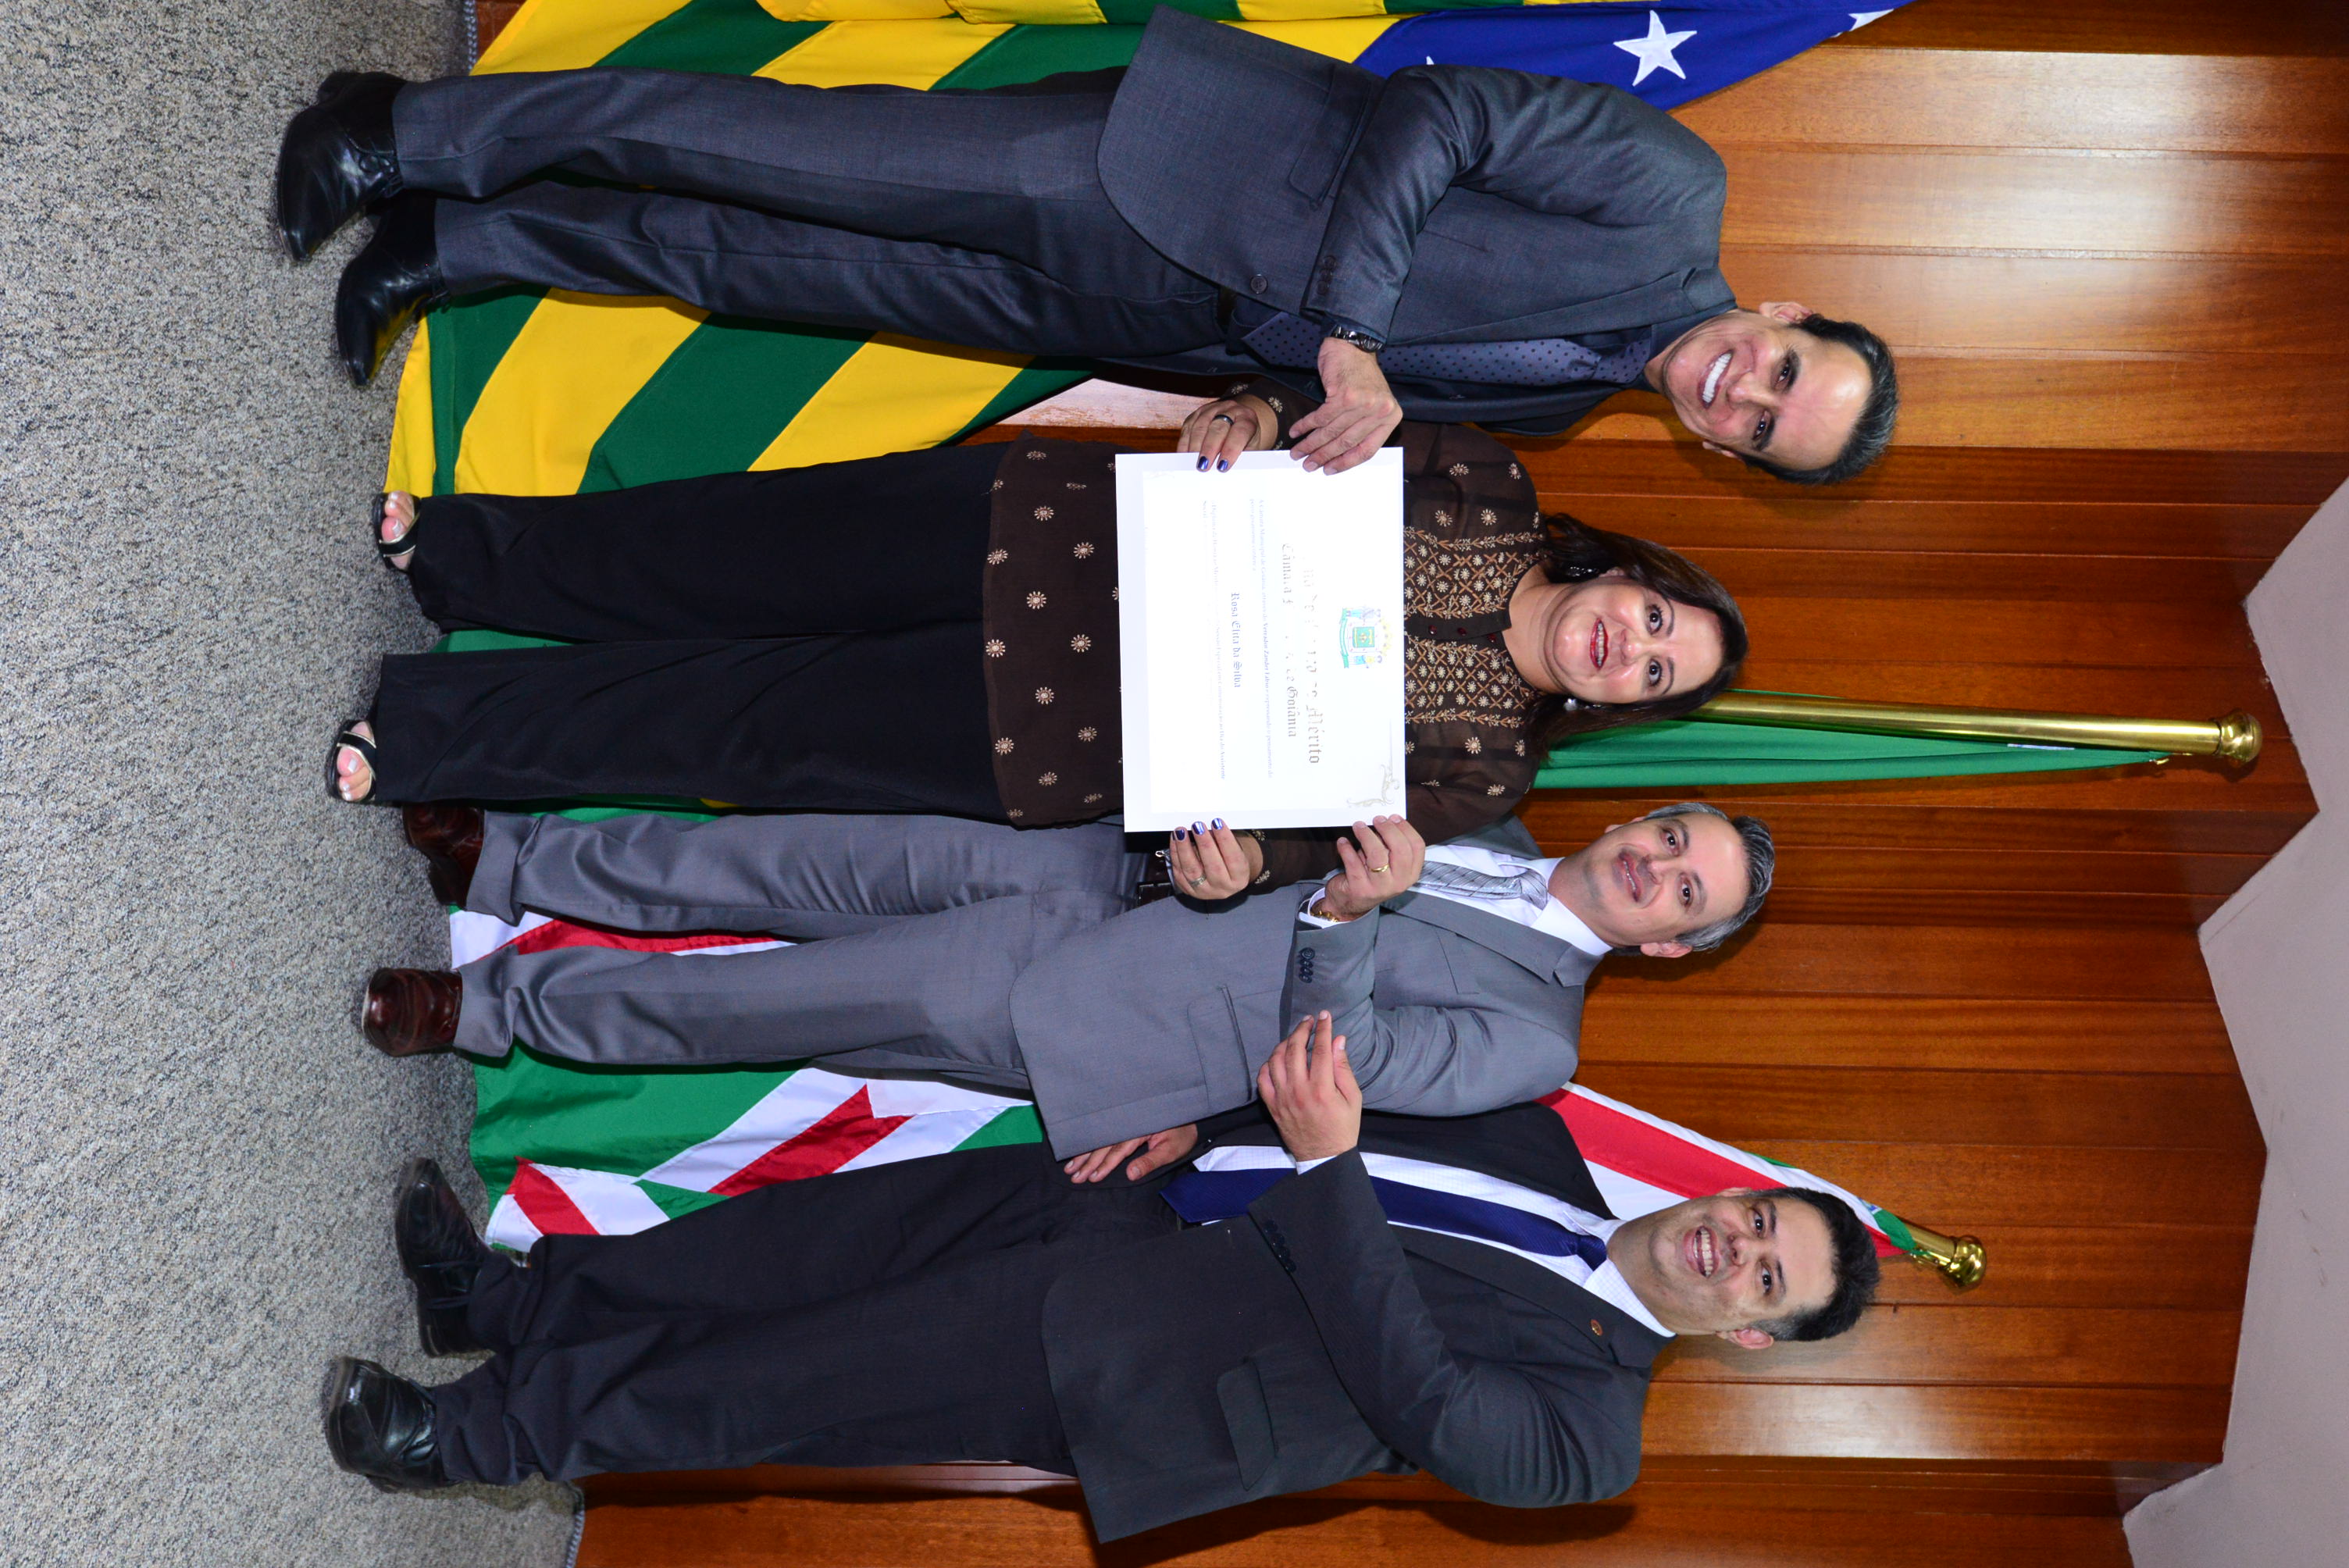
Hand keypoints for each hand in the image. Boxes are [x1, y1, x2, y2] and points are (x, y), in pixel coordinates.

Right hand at [1063, 1123, 1198, 1183]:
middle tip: (1073, 1176)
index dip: (1104, 1164)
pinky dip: (1090, 1142)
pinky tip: (1079, 1150)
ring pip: (1100, 1138)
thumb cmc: (1181, 1134)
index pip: (1118, 1149)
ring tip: (1070, 1167)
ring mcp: (1124, 1121)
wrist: (1187, 1113)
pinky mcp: (1122, 1121)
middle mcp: (1127, 1122)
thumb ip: (1149, 1162)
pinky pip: (1103, 1132)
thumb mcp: (1171, 1150)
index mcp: (1139, 1128)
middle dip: (1087, 1161)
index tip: (1091, 1177)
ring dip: (1084, 1153)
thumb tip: (1130, 1175)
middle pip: (1104, 1144)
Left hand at [1168, 820, 1262, 899]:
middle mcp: (1223, 888)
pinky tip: (1175, 840)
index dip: (1225, 839)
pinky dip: (1175, 854)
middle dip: (1204, 843)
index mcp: (1239, 878)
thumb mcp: (1232, 851)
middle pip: (1213, 866)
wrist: (1221, 880)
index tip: (1217, 822)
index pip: (1234, 858)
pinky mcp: (1188, 890)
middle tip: (1198, 826)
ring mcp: (1204, 892)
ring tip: (1181, 831)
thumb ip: (1221, 841)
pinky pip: (1179, 872)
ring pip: (1192, 870)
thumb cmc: (1228, 860)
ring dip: (1184, 848)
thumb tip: (1207, 826)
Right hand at [1176, 395, 1275, 472]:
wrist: (1240, 419)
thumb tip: (1225, 472)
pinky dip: (1185, 443)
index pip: (1240, 432)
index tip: (1223, 467)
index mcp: (1247, 418)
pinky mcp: (1197, 413)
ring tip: (1192, 463)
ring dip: (1195, 447)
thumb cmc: (1246, 439)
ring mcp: (1212, 409)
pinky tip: (1184, 456)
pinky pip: (1188, 427)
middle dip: (1209, 449)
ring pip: (1200, 426)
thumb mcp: (1251, 447)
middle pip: (1217, 428)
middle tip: (1203, 467)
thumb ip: (1241, 458)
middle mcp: (1230, 409)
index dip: (1231, 450)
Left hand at [1257, 1013, 1360, 1161]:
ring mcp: (1282, 1098)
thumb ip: (1344, 1068)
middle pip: (1295, 1049)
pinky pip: (1263, 1078)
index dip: (1323, 1029)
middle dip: (1302, 1029)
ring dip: (1285, 1043)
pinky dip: (1268, 1064)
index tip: (1325, 1016)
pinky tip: (1278, 1058)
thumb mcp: (1353, 1099)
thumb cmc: (1342, 1127)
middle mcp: (1299, 1091)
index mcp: (1322, 1089)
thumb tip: (1339, 1041)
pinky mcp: (1272, 1106)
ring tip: (1295, 1037)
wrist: (1324, 1156)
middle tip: (1309, 1021)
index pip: (1321, 1049)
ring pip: (1276, 1060)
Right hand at [1287, 339, 1401, 474]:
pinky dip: (1305, 426)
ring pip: (1331, 432)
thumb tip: (1339, 454)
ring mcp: (1362, 403)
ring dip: (1311, 444)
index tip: (1330, 470)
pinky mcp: (1344, 395)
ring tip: (1298, 453)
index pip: (1367, 449)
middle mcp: (1379, 411)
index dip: (1346, 463)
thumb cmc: (1362, 375)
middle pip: (1347, 442)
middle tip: (1308, 465)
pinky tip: (1296, 432)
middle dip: (1324, 456)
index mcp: (1390, 417)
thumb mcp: (1374, 402)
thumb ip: (1364, 426)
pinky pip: (1321, 418)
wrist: (1353, 345)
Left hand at [1315, 815, 1424, 921]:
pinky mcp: (1360, 889)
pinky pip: (1353, 862)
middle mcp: (1399, 883)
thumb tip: (1385, 821)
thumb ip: (1390, 846)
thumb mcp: (1387, 864)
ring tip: (1358, 826)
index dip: (1406, 828)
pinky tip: (1342, 842)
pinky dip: (1346, 848)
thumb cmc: (1370, 877)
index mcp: (1410, 874)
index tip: (1393, 817)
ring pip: (1377, 855)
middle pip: (1400, 850)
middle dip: (1388, 830)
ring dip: (1366, 836)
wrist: (1350, 904)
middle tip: (1376, 819)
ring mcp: (1380, 888)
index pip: (1417, 847)